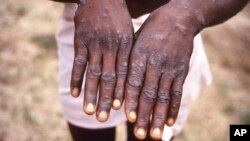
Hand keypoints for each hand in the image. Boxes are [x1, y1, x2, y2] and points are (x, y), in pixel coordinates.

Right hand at [71, 0, 132, 121]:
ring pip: (93, 73)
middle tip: (104, 117)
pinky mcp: (81, 40)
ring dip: (90, 93)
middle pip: (109, 78)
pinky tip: (74, 93)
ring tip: (89, 111)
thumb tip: (130, 76)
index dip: (122, 92)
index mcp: (125, 45)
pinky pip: (78, 62)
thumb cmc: (118, 17)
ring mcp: (95, 44)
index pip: (124, 73)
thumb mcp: (129, 32)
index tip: (120, 109)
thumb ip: (129, 53)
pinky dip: (76, 78)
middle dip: (107, 99)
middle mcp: (111, 47)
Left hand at [125, 2, 199, 139]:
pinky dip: (173, 107)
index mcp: (140, 54)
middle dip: (143, 115)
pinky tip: (169, 121)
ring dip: (158, 117)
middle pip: (148, 93)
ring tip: (154, 134)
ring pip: (163, 96)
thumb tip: (119, 83)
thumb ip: (130, 60)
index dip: (131, 100)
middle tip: (139, 134)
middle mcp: (155, 62)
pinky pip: (177, 91)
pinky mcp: (181, 70)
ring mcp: (170, 67)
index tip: (128, 117)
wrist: (180, 18)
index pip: (133, 81)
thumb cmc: (152, 29)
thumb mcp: (136, 39)